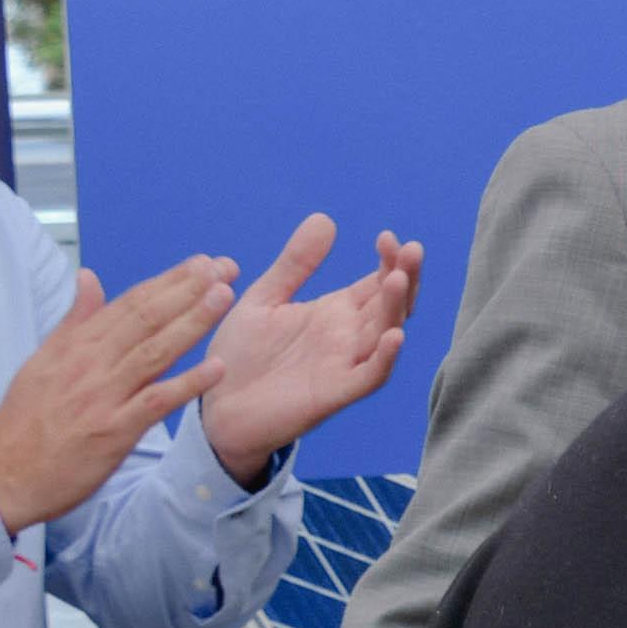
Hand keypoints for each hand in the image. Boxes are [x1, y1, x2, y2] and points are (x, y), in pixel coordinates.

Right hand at [0, 258, 238, 532]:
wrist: (3, 473)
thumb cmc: (26, 419)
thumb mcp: (44, 360)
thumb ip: (74, 319)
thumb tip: (89, 277)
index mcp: (76, 345)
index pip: (129, 304)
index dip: (168, 281)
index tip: (202, 263)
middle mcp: (90, 364)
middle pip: (145, 319)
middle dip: (187, 290)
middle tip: (223, 268)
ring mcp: (103, 396)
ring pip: (153, 351)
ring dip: (191, 323)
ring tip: (223, 297)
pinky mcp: (113, 431)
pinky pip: (155, 402)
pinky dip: (186, 384)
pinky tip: (217, 368)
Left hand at [198, 217, 423, 485]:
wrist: (216, 408)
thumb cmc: (241, 357)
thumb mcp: (265, 299)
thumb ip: (295, 264)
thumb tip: (325, 218)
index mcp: (335, 313)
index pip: (376, 283)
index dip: (389, 260)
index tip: (387, 236)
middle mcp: (347, 337)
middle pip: (391, 304)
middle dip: (404, 276)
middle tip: (410, 248)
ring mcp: (344, 365)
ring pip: (385, 334)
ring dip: (397, 308)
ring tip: (399, 278)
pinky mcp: (334, 393)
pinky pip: (369, 376)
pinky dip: (384, 358)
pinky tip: (394, 336)